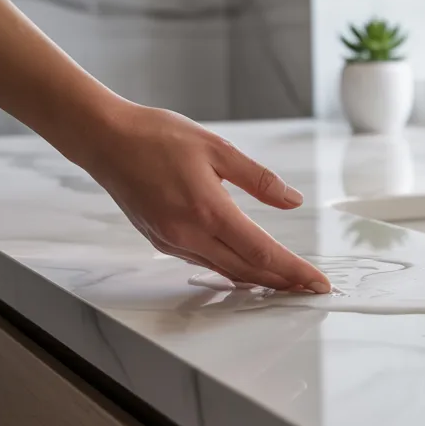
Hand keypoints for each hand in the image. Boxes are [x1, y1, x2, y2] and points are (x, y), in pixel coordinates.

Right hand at [78, 103, 330, 292]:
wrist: (105, 140)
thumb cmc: (157, 137)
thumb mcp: (218, 149)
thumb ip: (259, 179)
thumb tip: (293, 200)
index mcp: (208, 210)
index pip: (262, 252)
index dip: (294, 270)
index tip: (318, 282)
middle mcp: (189, 234)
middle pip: (247, 271)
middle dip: (283, 282)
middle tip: (311, 288)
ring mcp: (172, 242)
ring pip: (225, 271)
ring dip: (259, 280)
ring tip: (288, 282)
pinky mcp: (161, 242)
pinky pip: (204, 263)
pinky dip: (232, 270)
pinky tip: (247, 268)